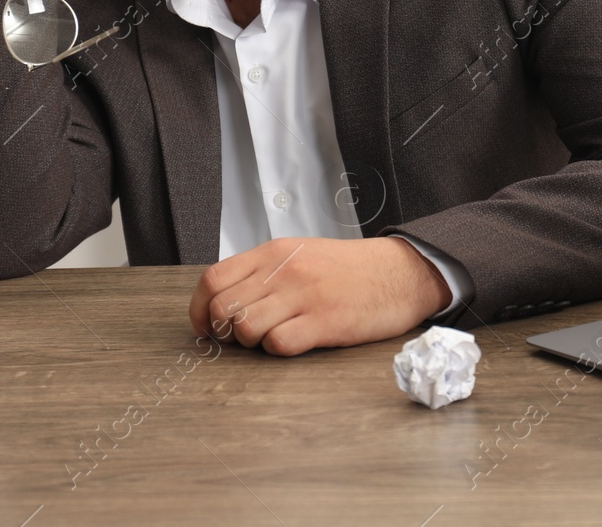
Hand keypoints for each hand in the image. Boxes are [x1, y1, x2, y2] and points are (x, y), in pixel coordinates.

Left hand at [188, 237, 451, 355]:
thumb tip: (225, 303)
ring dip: (251, 343)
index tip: (206, 327)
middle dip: (225, 332)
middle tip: (244, 338)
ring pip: (245, 328)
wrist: (401, 273)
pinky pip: (279, 344)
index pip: (212, 280)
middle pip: (223, 308)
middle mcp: (284, 271)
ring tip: (272, 338)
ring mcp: (304, 296)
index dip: (200, 311)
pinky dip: (279, 349)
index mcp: (274, 253)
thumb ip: (264, 273)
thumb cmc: (350, 269)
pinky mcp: (325, 322)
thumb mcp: (301, 255)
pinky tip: (296, 341)